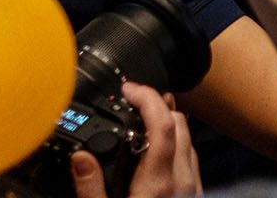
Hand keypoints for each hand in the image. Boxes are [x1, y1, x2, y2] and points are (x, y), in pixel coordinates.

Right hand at [71, 80, 201, 197]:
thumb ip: (90, 188)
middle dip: (158, 104)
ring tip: (144, 117)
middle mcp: (181, 181)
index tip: (129, 89)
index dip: (147, 98)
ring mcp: (191, 187)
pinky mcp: (195, 194)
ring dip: (169, 122)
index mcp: (156, 183)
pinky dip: (176, 143)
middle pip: (180, 124)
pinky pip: (190, 158)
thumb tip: (80, 157)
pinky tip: (157, 148)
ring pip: (188, 139)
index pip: (163, 125)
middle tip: (134, 98)